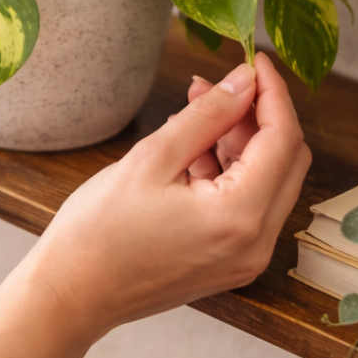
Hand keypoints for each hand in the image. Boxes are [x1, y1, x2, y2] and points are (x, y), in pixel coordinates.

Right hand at [0, 53, 311, 357]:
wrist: (71, 295)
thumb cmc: (99, 232)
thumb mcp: (152, 159)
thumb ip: (207, 116)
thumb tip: (245, 81)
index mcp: (240, 217)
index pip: (283, 140)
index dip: (273, 93)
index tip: (255, 61)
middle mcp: (255, 243)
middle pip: (286, 161)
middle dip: (259, 115)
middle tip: (219, 84)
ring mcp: (245, 257)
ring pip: (268, 180)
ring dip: (242, 140)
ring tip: (195, 109)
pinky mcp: (229, 261)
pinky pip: (247, 204)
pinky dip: (229, 170)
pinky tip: (191, 148)